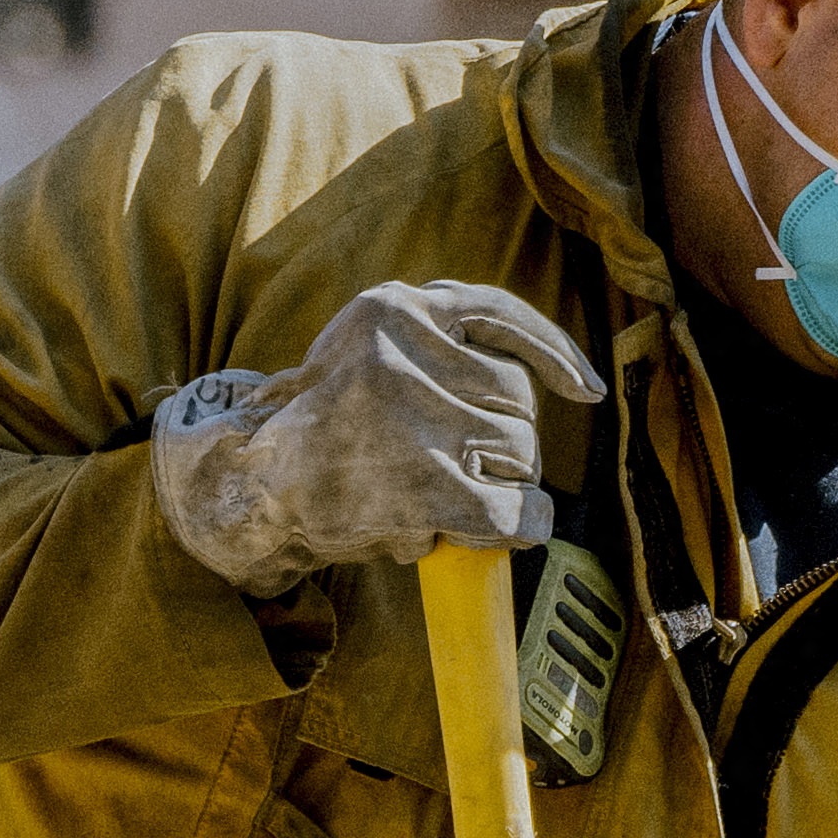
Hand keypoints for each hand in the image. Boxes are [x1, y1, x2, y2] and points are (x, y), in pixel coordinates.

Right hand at [147, 279, 596, 590]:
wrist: (251, 490)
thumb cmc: (320, 429)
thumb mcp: (361, 354)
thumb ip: (432, 348)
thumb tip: (546, 379)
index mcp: (390, 309)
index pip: (498, 314)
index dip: (553, 352)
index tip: (586, 388)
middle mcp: (404, 352)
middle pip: (515, 395)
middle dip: (504, 438)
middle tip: (456, 466)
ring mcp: (416, 418)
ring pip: (519, 450)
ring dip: (501, 482)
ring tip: (442, 496)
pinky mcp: (423, 484)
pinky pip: (513, 507)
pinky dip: (522, 523)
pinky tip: (509, 529)